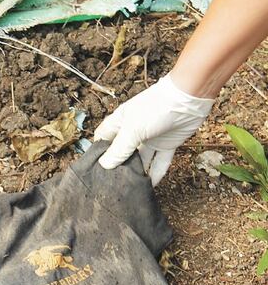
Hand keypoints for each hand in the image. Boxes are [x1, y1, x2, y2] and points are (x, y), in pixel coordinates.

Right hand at [93, 74, 214, 184]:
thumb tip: (105, 166)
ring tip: (128, 188)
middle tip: (110, 183)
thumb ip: (118, 150)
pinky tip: (149, 186)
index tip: (94, 168)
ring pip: (140, 159)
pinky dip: (155, 173)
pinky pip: (159, 162)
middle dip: (117, 166)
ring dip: (136, 172)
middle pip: (121, 152)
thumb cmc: (156, 108)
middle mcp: (133, 131)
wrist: (190, 97)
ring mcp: (150, 138)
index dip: (98, 151)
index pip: (103, 138)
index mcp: (120, 122)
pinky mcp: (167, 144)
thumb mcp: (132, 130)